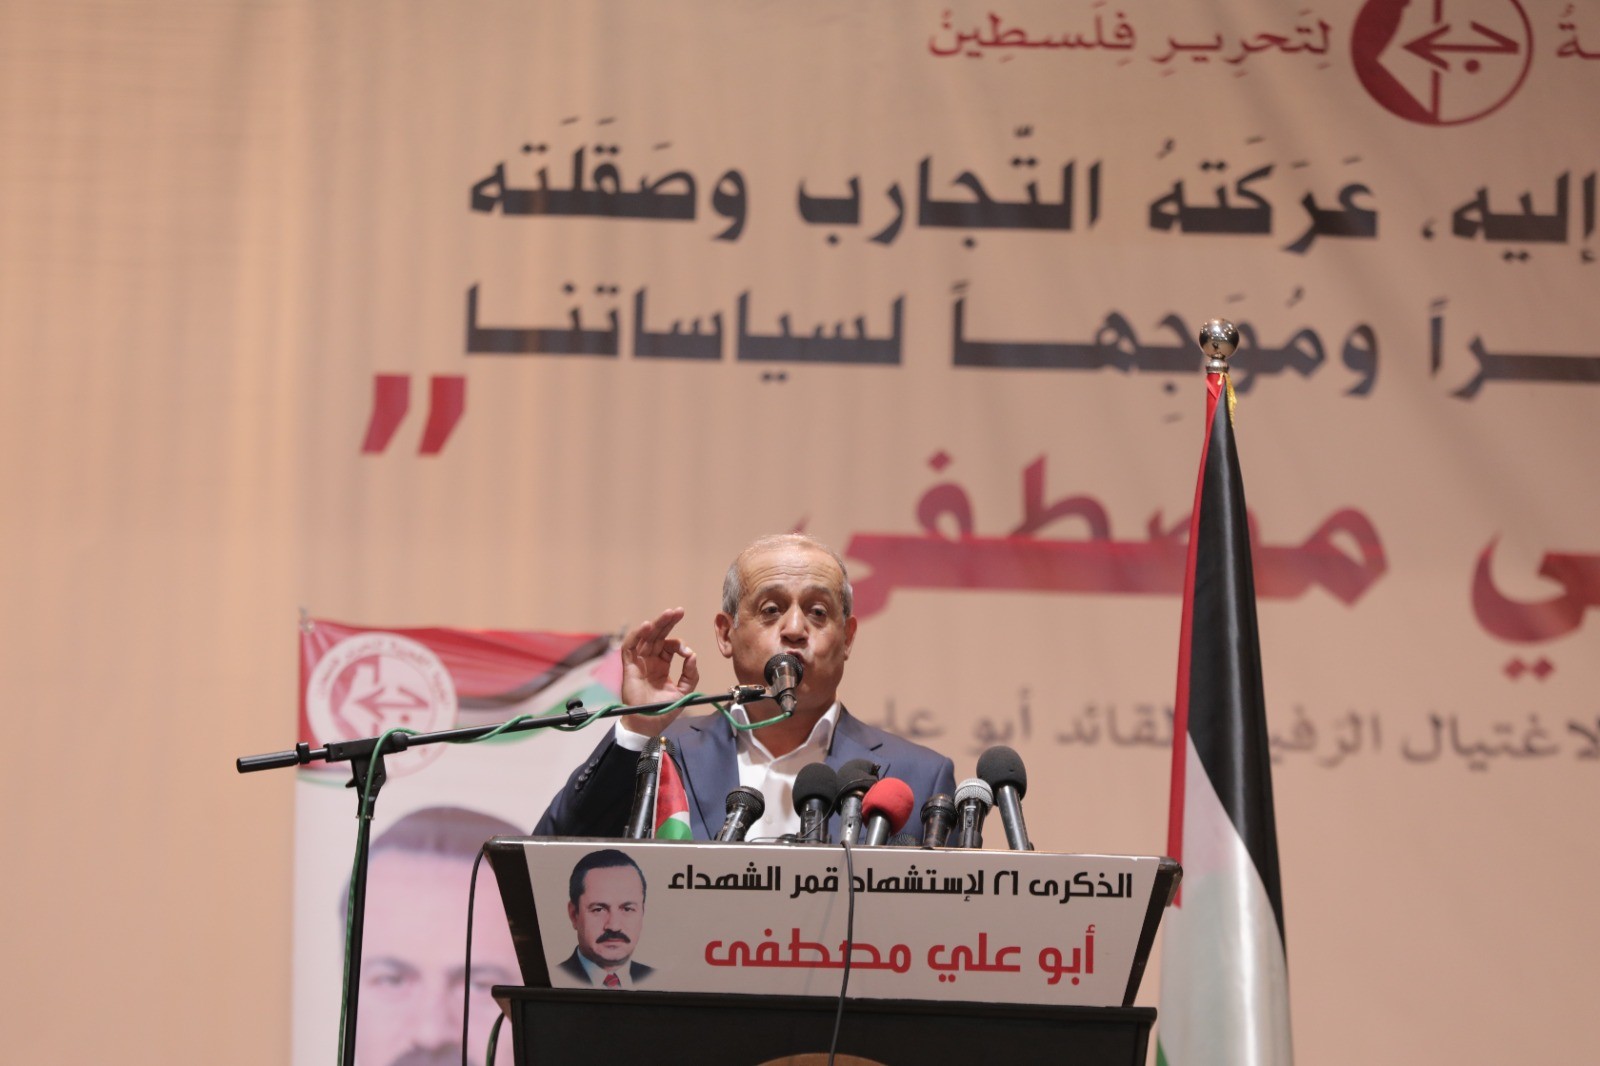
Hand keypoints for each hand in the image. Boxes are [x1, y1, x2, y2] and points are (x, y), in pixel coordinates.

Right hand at [617, 607, 700, 737]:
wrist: (648, 725)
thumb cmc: (664, 710)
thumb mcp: (684, 692)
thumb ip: (690, 674)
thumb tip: (692, 655)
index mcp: (662, 665)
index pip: (669, 646)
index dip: (679, 645)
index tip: (687, 653)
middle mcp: (650, 661)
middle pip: (658, 636)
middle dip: (668, 622)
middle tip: (678, 611)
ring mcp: (639, 662)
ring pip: (645, 637)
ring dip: (655, 624)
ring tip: (667, 614)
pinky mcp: (629, 667)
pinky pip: (629, 647)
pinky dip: (636, 635)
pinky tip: (647, 626)